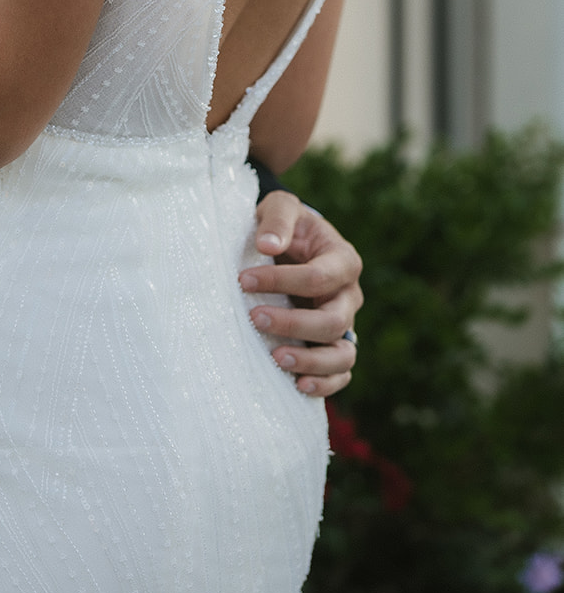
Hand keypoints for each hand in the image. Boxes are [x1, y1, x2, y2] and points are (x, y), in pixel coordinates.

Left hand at [240, 191, 361, 396]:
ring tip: (276, 358)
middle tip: (254, 317)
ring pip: (343, 355)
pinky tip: (297, 384)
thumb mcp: (281, 207)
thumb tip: (267, 243)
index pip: (317, 277)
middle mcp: (349, 295)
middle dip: (293, 323)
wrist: (291, 244)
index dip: (281, 281)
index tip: (243, 280)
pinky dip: (324, 384)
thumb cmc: (286, 226)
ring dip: (310, 360)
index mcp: (343, 260)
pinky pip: (341, 374)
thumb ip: (277, 219)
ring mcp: (345, 324)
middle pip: (333, 321)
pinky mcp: (334, 345)